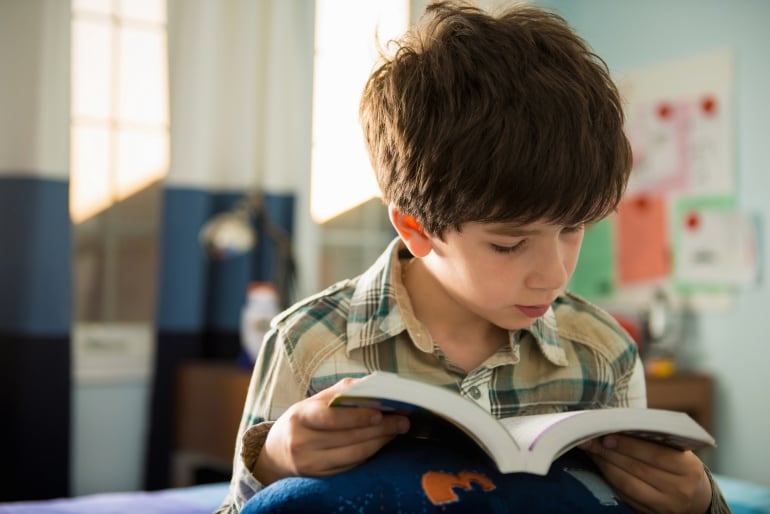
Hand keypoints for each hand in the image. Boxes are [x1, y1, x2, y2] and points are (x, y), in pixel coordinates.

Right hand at [254, 377, 409, 483]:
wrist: (275, 453)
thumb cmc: (302, 421)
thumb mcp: (313, 402)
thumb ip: (341, 392)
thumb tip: (375, 386)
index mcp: (300, 416)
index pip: (330, 416)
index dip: (357, 416)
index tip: (380, 412)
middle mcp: (302, 442)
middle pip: (348, 436)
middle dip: (380, 427)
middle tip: (403, 420)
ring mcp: (310, 463)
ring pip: (354, 453)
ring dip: (380, 441)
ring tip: (397, 430)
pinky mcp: (320, 477)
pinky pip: (352, 466)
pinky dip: (370, 453)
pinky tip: (382, 443)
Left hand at [580, 435, 711, 513]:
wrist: (697, 499)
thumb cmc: (681, 466)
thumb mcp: (678, 452)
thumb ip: (654, 440)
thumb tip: (616, 426)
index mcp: (689, 468)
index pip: (655, 454)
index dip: (628, 445)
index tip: (606, 435)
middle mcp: (679, 490)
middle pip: (637, 469)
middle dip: (609, 452)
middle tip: (589, 439)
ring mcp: (665, 506)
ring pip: (627, 484)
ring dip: (605, 465)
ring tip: (591, 450)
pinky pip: (625, 496)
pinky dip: (609, 479)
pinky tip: (600, 466)